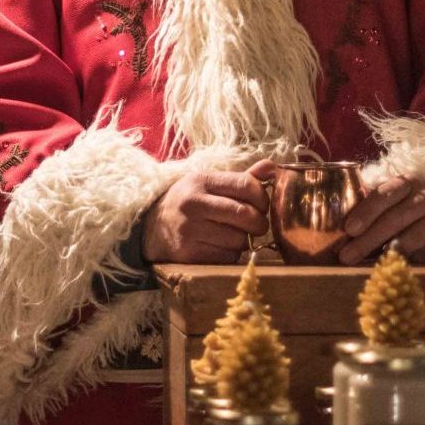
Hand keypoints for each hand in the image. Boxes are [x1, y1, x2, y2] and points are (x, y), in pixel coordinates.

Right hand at [142, 160, 276, 262]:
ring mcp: (190, 229)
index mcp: (202, 180)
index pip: (246, 185)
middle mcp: (193, 203)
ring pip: (239, 239)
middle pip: (246, 214)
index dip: (263, 197)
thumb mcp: (209, 185)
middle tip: (257, 225)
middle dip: (259, 223)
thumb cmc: (189, 204)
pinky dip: (231, 254)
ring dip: (244, 241)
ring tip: (234, 235)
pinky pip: (227, 257)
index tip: (262, 205)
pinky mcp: (189, 253)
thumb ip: (241, 178)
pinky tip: (220, 247)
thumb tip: (272, 167)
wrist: (152, 229)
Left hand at [338, 174, 424, 264]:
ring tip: (371, 264)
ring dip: (387, 253)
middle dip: (367, 239)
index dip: (365, 212)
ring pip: (409, 237)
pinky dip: (411, 260)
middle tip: (347, 256)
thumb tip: (336, 230)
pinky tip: (397, 268)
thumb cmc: (411, 214)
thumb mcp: (393, 205)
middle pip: (392, 219)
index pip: (382, 194)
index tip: (348, 229)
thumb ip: (370, 211)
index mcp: (405, 183)